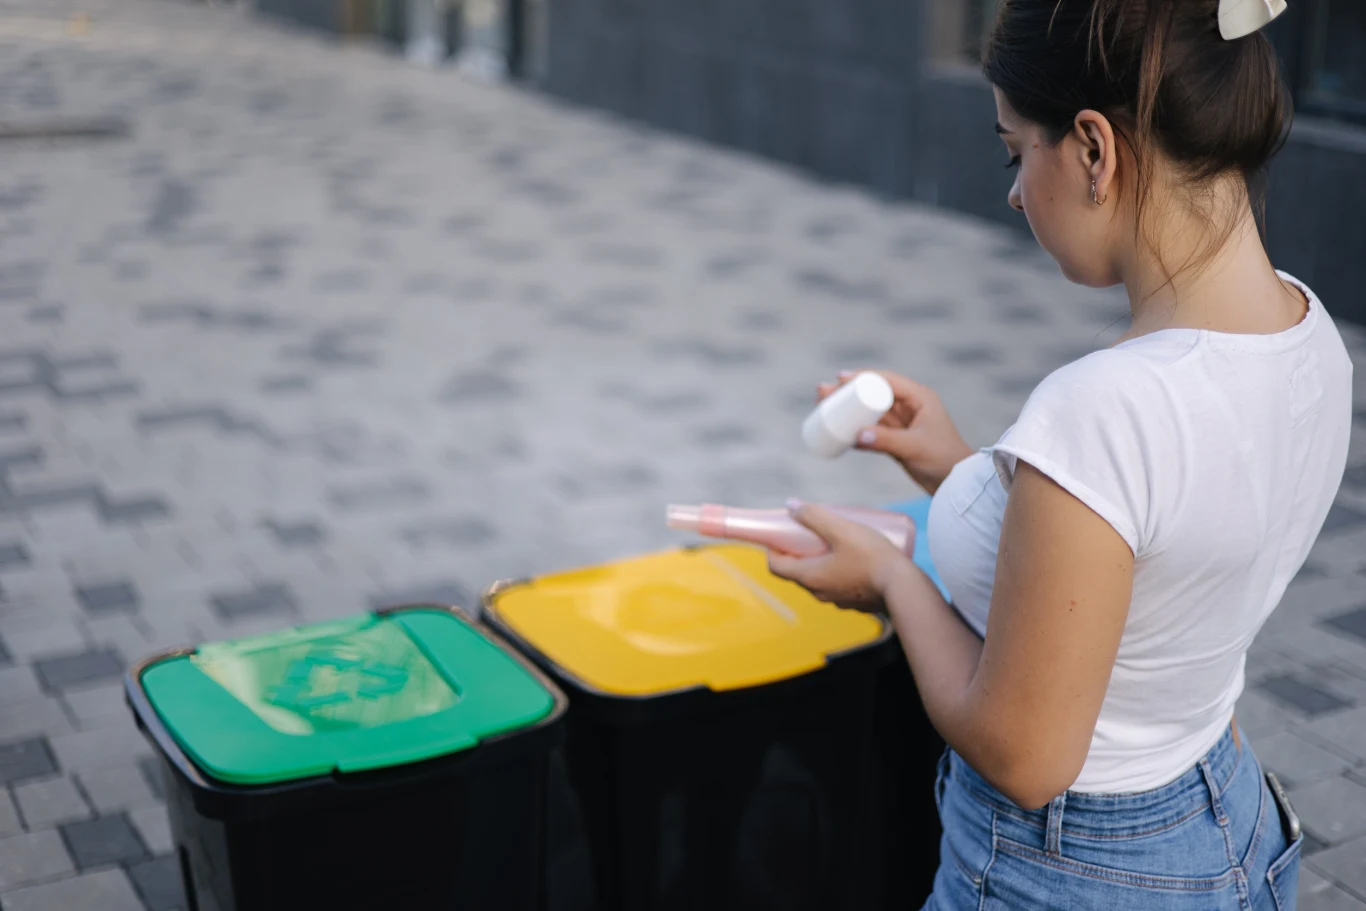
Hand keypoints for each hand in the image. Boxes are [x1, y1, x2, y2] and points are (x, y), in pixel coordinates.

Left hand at [767, 502, 913, 612]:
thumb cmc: (872, 557)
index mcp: (810, 578)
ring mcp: (838, 601)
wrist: (905, 588)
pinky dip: (839, 572)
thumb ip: (814, 516)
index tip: (780, 534)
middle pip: (798, 571)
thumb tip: (791, 506)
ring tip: (836, 541)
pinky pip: (840, 586)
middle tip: (810, 532)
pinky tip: (856, 558)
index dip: (773, 549)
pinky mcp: (857, 603)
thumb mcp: (841, 529)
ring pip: (820, 579)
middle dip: (798, 551)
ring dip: (820, 561)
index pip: (776, 567)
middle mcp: (819, 593)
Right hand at [817, 370, 972, 494]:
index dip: (862, 377)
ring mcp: (902, 423)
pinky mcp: (895, 439)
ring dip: (847, 409)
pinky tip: (837, 430)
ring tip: (822, 406)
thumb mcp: (915, 447)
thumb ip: (887, 441)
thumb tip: (856, 435)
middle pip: (873, 393)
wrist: (955, 484)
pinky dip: (854, 428)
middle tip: (823, 392)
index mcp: (920, 398)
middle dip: (847, 392)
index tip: (839, 378)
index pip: (887, 380)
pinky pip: (870, 429)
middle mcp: (910, 406)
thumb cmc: (943, 460)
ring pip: (869, 411)